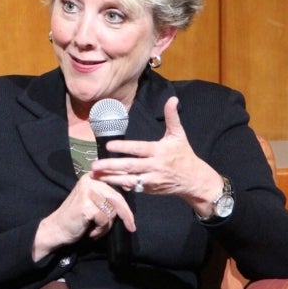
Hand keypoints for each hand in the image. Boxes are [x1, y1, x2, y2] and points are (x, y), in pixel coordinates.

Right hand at [32, 175, 135, 261]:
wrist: (56, 229)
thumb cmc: (77, 217)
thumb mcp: (93, 200)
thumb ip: (107, 194)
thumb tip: (129, 186)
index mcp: (92, 177)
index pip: (116, 183)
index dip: (127, 195)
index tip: (134, 205)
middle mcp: (90, 181)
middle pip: (117, 198)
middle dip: (126, 215)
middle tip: (131, 227)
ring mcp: (88, 193)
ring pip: (112, 211)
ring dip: (107, 226)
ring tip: (96, 230)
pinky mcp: (86, 206)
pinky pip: (104, 220)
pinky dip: (100, 230)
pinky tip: (91, 232)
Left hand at [90, 96, 221, 216]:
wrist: (193, 179)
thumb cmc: (183, 154)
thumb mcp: (178, 135)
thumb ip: (172, 117)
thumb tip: (173, 99)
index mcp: (159, 151)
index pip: (139, 149)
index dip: (124, 148)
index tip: (109, 145)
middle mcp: (154, 166)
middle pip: (130, 166)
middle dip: (111, 166)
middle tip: (94, 165)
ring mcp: (151, 180)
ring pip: (128, 180)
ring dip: (110, 178)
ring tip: (94, 175)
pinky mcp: (149, 189)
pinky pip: (132, 188)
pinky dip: (120, 185)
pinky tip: (105, 182)